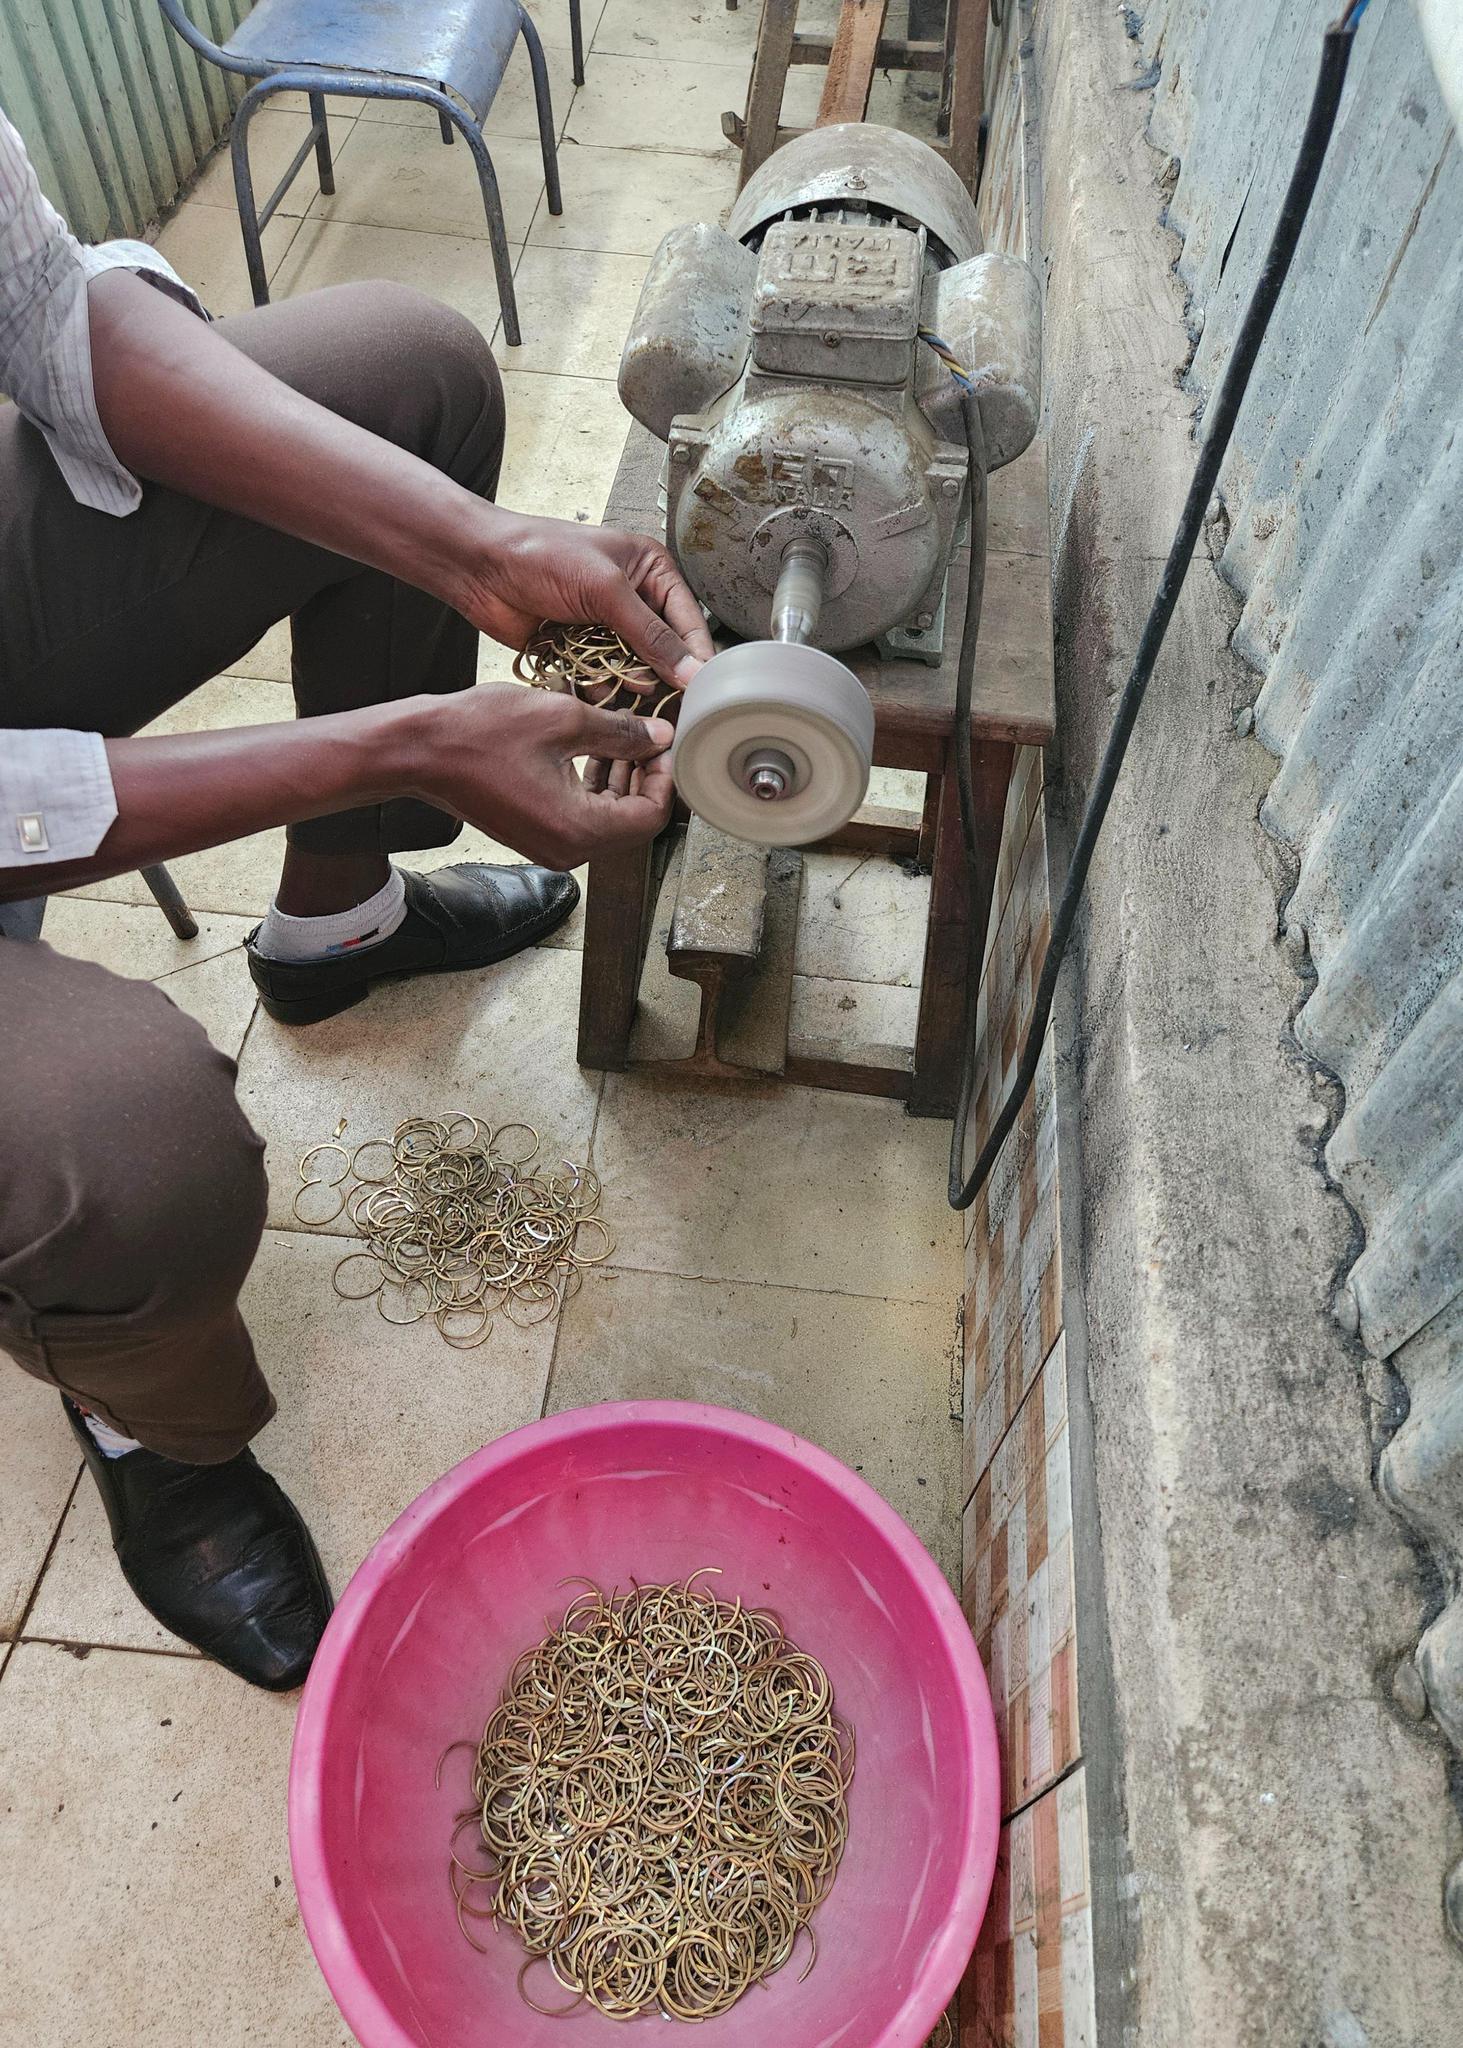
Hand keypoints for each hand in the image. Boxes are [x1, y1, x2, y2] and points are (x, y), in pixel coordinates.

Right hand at [415, 684, 675, 869]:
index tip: (666, 743)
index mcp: (579, 829)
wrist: (421, 750)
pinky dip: (594, 786)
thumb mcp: (564, 719)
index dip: (665, 777)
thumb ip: (621, 732)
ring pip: (607, 818)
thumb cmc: (480, 733)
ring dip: (621, 779)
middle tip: (651, 735)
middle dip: (645, 777)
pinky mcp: (534, 834)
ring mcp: (549, 846)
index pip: (651, 816)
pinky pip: (580, 816)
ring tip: (625, 734)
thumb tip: (660, 737)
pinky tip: (594, 749)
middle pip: (632, 821)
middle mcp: (568, 850)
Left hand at [460, 515, 713, 691]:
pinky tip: (600, 695)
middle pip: (664, 650)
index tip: (705, 691)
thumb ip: (651, 635)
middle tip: (671, 706)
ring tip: (632, 699)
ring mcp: (606, 628)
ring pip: (634, 670)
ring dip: (631, 686)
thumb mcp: (606, 591)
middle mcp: (633, 600)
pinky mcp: (581, 651)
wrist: (480, 567)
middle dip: (663, 676)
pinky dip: (602, 690)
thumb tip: (692, 671)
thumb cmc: (542, 557)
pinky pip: (603, 679)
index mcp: (650, 571)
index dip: (697, 656)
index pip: (688, 620)